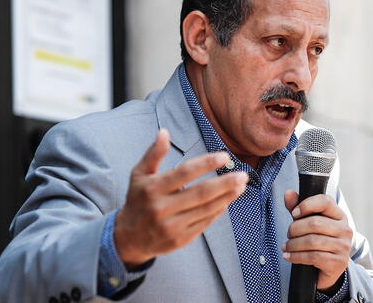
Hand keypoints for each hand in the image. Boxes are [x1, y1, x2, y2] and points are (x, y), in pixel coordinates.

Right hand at [114, 128, 247, 267]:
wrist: (128, 238)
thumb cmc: (138, 199)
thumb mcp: (139, 174)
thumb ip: (153, 154)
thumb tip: (164, 131)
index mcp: (152, 189)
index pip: (184, 173)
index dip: (206, 163)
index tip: (225, 156)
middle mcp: (161, 208)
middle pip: (201, 193)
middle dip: (225, 183)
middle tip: (243, 175)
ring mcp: (171, 226)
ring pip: (206, 209)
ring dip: (227, 197)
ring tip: (241, 186)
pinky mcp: (179, 240)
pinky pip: (204, 223)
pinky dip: (218, 211)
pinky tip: (227, 201)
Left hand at [283, 190, 352, 290]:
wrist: (327, 270)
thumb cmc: (317, 242)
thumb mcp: (307, 223)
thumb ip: (298, 208)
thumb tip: (288, 193)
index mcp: (339, 215)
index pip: (325, 201)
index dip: (307, 205)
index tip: (294, 213)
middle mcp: (345, 229)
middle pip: (315, 223)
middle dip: (295, 229)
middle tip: (288, 235)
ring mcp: (344, 246)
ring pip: (313, 241)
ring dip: (294, 244)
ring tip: (286, 247)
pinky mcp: (339, 262)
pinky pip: (314, 257)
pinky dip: (297, 257)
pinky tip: (289, 256)